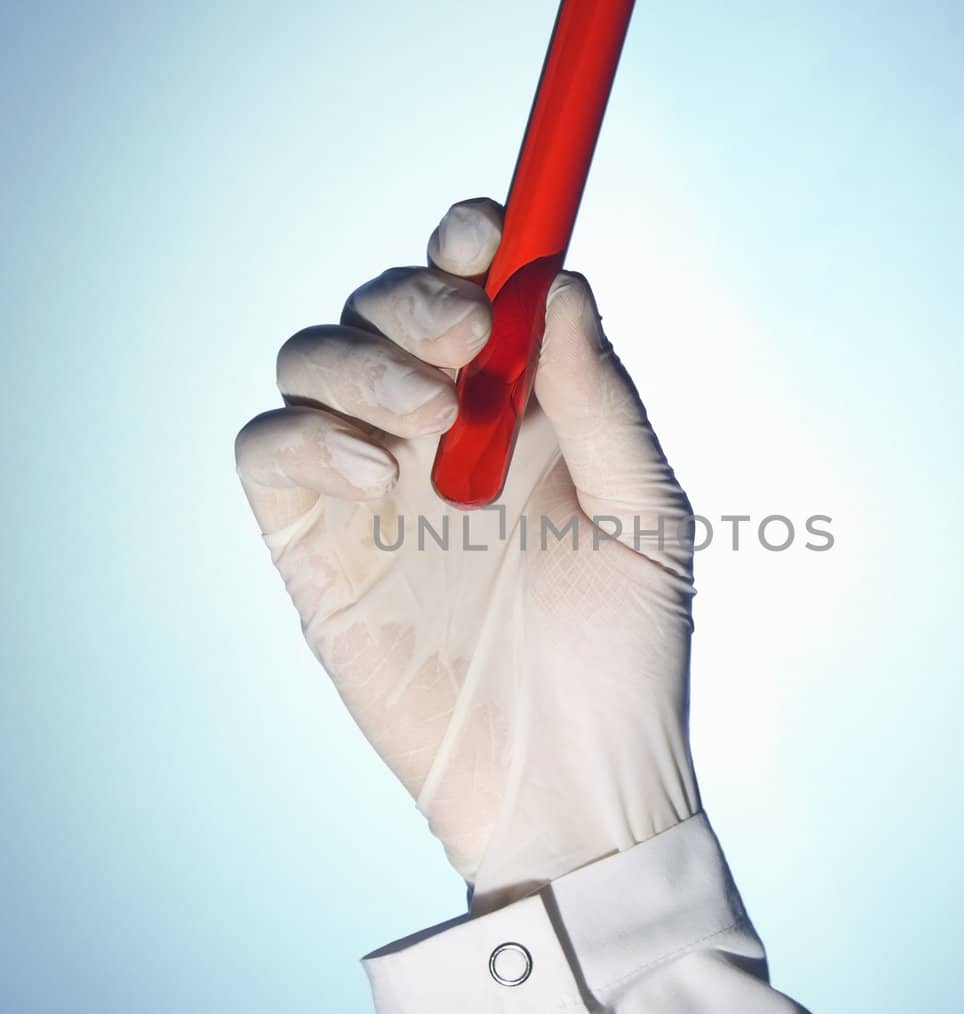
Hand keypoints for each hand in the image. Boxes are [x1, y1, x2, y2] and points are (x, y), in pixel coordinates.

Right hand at [235, 198, 699, 910]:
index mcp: (522, 411)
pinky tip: (379, 477)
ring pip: (312, 359)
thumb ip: (601, 401)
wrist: (573, 781)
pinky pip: (268, 449)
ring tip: (431, 417)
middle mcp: (439, 433)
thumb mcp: (645, 516)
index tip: (487, 232)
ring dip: (360, 359)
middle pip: (382, 307)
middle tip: (466, 335)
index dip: (469, 241)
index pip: (472, 290)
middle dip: (412, 295)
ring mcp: (369, 485)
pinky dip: (306, 435)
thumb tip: (559, 281)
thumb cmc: (626, 656)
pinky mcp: (313, 546)